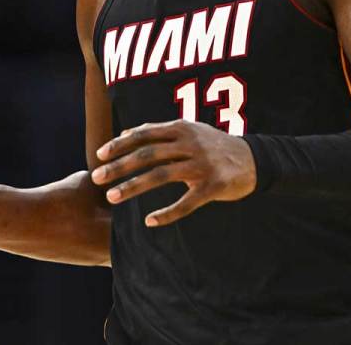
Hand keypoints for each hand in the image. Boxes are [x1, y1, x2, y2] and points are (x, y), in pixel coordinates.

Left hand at [91, 120, 256, 226]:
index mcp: (180, 129)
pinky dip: (167, 213)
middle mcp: (189, 144)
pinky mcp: (213, 186)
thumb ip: (157, 132)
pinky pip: (186, 203)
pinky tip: (150, 221)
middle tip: (97, 177)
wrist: (253, 160)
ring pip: (160, 176)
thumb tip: (124, 134)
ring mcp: (201, 165)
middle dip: (119, 166)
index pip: (143, 134)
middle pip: (147, 155)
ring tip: (112, 197)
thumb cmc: (213, 145)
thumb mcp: (188, 131)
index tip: (99, 156)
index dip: (119, 145)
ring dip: (133, 187)